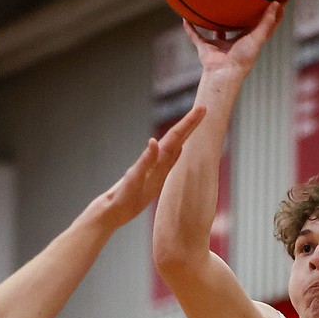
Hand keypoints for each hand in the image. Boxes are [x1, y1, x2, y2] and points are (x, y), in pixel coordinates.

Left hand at [94, 106, 205, 229]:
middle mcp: (157, 159)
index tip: (201, 109)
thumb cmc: (124, 194)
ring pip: (176, 145)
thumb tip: (154, 141)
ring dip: (186, 134)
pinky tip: (181, 149)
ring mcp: (157, 167)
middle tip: (203, 109)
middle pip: (177, 136)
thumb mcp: (135, 177)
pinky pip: (170, 161)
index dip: (188, 122)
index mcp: (155, 157)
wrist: (115, 208)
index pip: (175, 135)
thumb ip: (146, 159)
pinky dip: (178, 152)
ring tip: (196, 123)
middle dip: (190, 123)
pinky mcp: (156, 177)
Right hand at [184, 1, 280, 79]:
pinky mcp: (205, 48)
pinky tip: (185, 17)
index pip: (260, 26)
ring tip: (212, 4)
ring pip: (216, 30)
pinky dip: (190, 28)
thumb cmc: (243, 58)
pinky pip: (196, 36)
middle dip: (241, 15)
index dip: (267, 15)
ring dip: (213, 21)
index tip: (273, 1)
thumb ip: (266, 22)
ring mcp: (219, 46)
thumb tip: (276, 4)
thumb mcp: (258, 37)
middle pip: (239, 26)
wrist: (223, 73)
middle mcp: (234, 43)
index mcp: (248, 42)